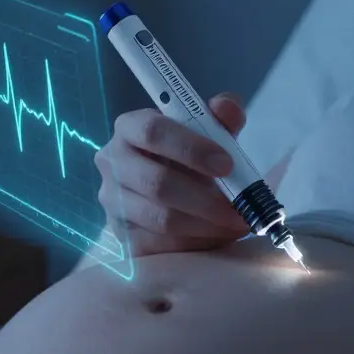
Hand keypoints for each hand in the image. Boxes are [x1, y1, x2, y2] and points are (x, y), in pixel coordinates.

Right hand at [94, 92, 249, 256]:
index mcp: (130, 127)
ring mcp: (113, 201)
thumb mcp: (210, 131)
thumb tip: (226, 109)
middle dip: (205, 198)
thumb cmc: (191, 155)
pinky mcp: (121, 235)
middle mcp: (113, 162)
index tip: (227, 164)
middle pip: (157, 183)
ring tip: (237, 224)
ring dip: (206, 225)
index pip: (153, 131)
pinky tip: (218, 237)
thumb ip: (221, 116)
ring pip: (161, 219)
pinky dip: (196, 243)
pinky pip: (160, 245)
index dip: (191, 148)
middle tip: (241, 207)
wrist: (175, 191)